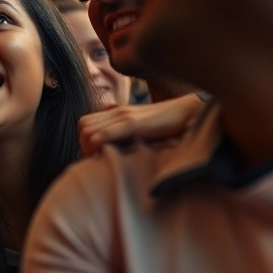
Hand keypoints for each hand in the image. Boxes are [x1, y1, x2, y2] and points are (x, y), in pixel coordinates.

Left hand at [78, 93, 205, 156]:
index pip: (84, 125)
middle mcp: (116, 111)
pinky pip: (108, 132)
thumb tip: (113, 152)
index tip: (98, 157)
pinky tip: (107, 154)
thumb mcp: (141, 128)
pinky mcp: (135, 123)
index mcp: (116, 111)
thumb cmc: (167, 125)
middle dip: (85, 147)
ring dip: (91, 148)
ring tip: (105, 161)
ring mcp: (124, 116)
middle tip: (100, 161)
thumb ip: (127, 133)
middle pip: (82, 128)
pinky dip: (101, 144)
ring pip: (88, 131)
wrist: (189, 111)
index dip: (86, 142)